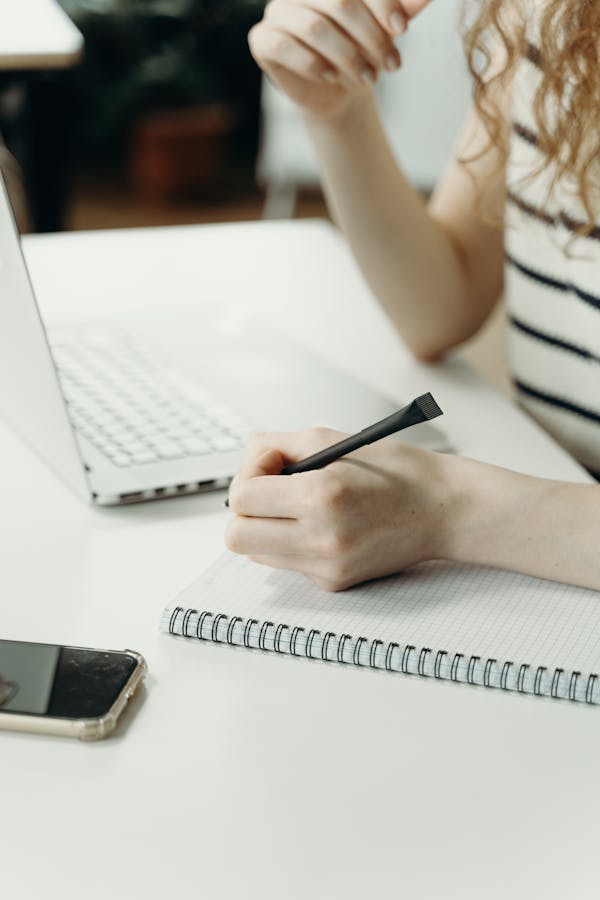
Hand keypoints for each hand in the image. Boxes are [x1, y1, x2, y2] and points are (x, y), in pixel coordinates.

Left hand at [225, 427, 453, 590]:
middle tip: (271, 490)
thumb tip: (246, 458)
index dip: (250, 474)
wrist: (443, 509)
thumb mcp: (332, 439)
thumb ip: (277, 445)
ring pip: (256, 553)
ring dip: (265, 526)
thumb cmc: (395, 470)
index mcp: (320, 496)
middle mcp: (322, 538)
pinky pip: (287, 563)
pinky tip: (322, 525)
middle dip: (245, 509)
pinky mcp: (334, 582)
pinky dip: (291, 543)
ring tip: (299, 505)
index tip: (273, 463)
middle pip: (237, 536)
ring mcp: (327, 566)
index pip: (240, 499)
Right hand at [248, 0, 433, 119]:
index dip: (381, 4)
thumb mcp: (386, 30)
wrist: (336, 90)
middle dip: (369, 37)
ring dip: (346, 56)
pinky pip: (283, 47)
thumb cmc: (361, 51)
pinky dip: (311, 64)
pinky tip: (331, 78)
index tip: (402, 32)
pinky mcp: (262, 40)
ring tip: (368, 79)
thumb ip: (403, 9)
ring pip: (313, 26)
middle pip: (337, 2)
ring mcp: (277, 12)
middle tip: (391, 66)